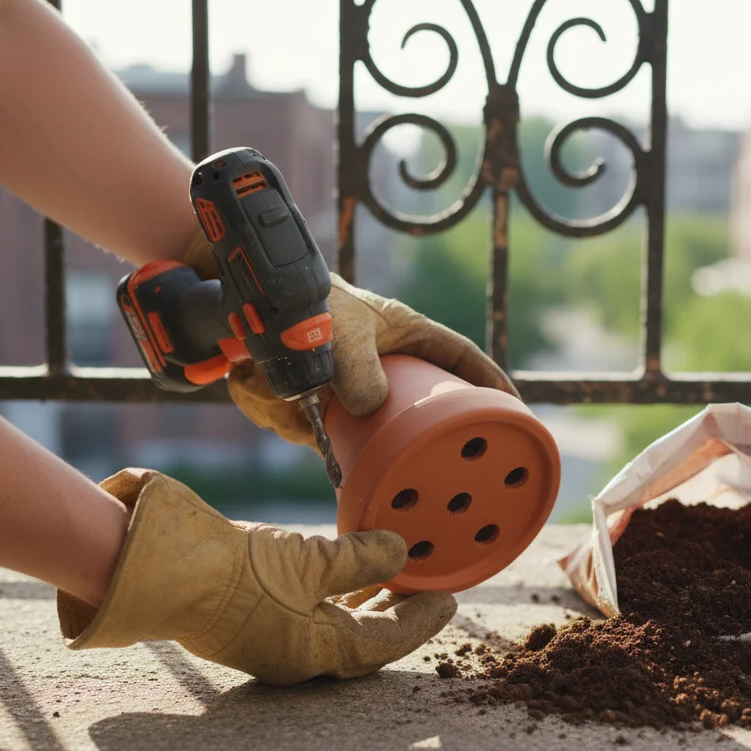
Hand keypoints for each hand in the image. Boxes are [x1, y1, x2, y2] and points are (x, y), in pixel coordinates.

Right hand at [56, 469, 455, 684]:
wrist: (154, 565)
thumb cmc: (231, 569)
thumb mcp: (307, 559)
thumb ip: (359, 557)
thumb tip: (402, 552)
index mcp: (311, 652)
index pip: (382, 643)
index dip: (419, 621)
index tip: (449, 599)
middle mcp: (292, 652)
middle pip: (359, 638)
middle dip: (394, 612)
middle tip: (424, 584)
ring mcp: (267, 633)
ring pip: (331, 622)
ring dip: (362, 598)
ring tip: (389, 570)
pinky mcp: (246, 610)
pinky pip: (304, 606)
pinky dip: (330, 587)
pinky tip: (337, 561)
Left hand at [184, 232, 517, 451]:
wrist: (235, 301)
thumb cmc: (300, 301)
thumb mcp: (338, 326)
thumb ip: (355, 366)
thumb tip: (369, 410)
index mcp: (406, 336)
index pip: (461, 358)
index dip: (492, 385)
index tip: (515, 412)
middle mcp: (381, 369)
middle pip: (410, 412)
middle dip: (386, 434)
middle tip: (384, 449)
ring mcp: (345, 393)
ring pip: (344, 431)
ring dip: (300, 414)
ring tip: (270, 376)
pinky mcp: (308, 409)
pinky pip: (299, 429)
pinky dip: (270, 408)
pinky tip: (251, 376)